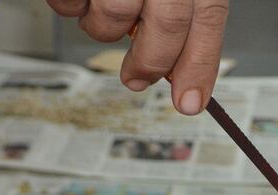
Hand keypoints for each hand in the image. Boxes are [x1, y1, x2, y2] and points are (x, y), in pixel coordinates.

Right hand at [46, 0, 228, 114]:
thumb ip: (179, 14)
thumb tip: (177, 68)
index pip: (207, 16)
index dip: (200, 65)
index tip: (189, 103)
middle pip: (166, 25)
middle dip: (150, 62)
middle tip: (137, 78)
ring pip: (114, 18)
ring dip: (103, 28)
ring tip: (101, 4)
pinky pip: (69, 4)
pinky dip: (70, 6)